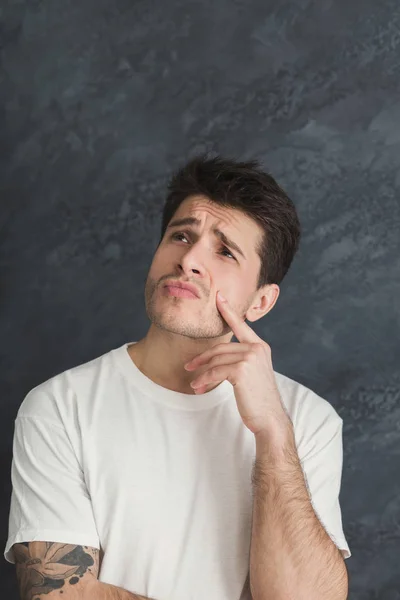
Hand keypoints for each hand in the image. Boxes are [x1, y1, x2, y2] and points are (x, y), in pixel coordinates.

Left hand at [184, 291, 290, 436]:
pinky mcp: (241, 370)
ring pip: (216, 361)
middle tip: (189, 366)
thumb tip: (215, 360)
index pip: (241, 325)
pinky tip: (198, 388)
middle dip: (202, 358)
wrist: (269, 418)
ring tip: (194, 384)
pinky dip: (204, 380)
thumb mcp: (252, 374)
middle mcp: (257, 348)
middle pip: (221, 348)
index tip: (219, 297)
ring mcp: (250, 358)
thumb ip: (240, 360)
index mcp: (260, 346)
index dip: (228, 311)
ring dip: (201, 373)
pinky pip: (215, 372)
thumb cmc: (258, 399)